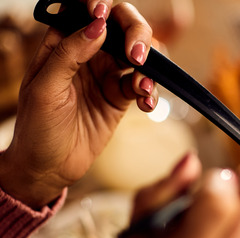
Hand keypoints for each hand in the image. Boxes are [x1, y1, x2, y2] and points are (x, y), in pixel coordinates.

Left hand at [0, 1, 155, 208]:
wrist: (49, 168)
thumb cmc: (37, 128)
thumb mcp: (45, 88)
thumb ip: (69, 53)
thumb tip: (98, 26)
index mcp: (60, 44)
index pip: (84, 11)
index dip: (99, 7)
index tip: (105, 16)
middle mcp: (87, 54)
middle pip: (119, 26)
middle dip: (136, 34)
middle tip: (138, 55)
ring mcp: (106, 75)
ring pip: (137, 54)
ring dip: (148, 65)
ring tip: (143, 86)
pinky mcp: (121, 97)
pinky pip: (143, 84)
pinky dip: (150, 91)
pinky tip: (146, 104)